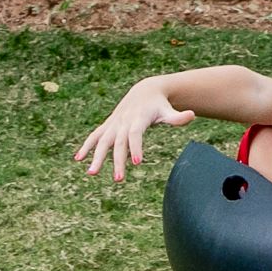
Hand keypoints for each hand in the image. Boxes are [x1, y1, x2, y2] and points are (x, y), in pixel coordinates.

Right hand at [74, 78, 196, 180]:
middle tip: (118, 179)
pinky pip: (94, 136)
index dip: (135, 147)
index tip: (136, 163)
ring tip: (91, 174)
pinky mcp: (108, 126)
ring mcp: (114, 124)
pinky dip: (86, 146)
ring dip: (96, 156)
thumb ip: (178, 117)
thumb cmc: (160, 106)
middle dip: (117, 161)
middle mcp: (123, 122)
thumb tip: (193, 115)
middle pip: (119, 143)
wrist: (145, 91)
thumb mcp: (169, 111)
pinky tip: (78, 159)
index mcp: (138, 119)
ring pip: (102, 141)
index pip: (135, 135)